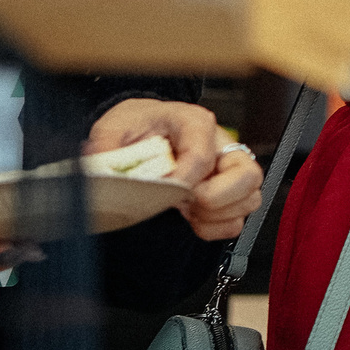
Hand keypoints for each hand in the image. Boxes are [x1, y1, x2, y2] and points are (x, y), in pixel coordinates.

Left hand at [83, 97, 262, 239]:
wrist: (142, 132)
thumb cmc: (137, 127)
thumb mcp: (114, 127)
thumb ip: (107, 145)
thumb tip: (100, 164)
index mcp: (194, 122)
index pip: (202, 155)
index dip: (182, 180)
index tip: (164, 189)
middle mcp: (220, 145)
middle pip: (247, 176)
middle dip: (216, 198)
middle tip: (189, 202)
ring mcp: (228, 170)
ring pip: (249, 200)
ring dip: (216, 215)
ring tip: (188, 208)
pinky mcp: (228, 193)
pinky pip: (236, 221)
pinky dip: (215, 227)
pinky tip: (193, 217)